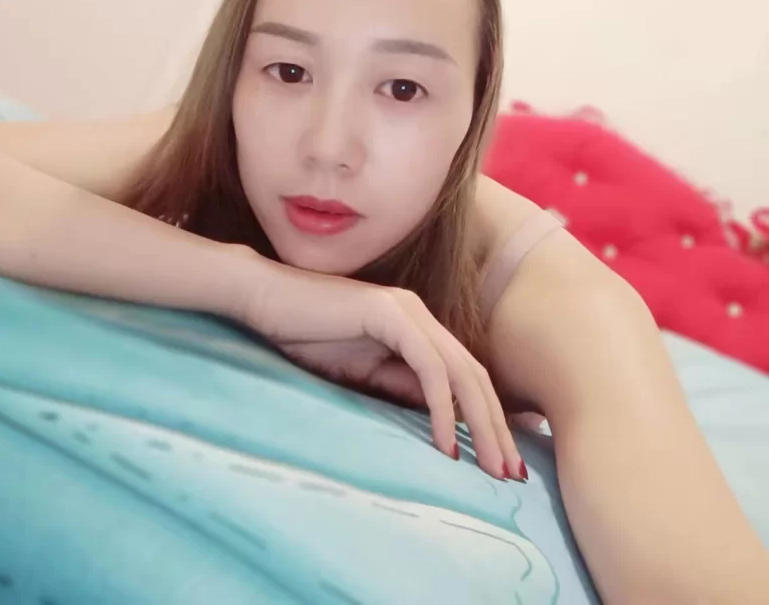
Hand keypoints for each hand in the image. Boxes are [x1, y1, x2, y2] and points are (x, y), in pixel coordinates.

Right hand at [238, 257, 524, 480]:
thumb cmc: (305, 335)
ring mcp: (408, 311)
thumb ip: (400, 387)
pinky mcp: (390, 314)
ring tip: (490, 467)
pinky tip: (446, 443)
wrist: (266, 301)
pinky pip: (429, 367)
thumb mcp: (362, 372)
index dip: (489, 418)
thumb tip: (440, 420)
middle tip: (510, 474)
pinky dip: (442, 407)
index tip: (501, 461)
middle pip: (475, 376)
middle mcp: (420, 315)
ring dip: (481, 423)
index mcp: (417, 326)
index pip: (466, 376)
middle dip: (497, 427)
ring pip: (461, 372)